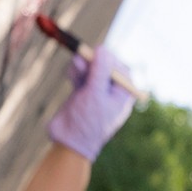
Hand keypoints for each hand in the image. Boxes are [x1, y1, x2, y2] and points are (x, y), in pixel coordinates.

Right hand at [46, 45, 134, 160]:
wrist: (68, 142)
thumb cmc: (88, 120)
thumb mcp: (96, 93)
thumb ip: (100, 70)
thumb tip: (103, 48)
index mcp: (122, 96)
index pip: (121, 70)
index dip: (110, 60)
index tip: (97, 56)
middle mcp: (110, 94)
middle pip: (104, 68)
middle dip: (93, 61)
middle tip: (82, 56)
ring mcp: (95, 94)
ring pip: (91, 71)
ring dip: (83, 65)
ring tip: (75, 62)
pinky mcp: (81, 95)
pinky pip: (81, 77)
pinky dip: (76, 72)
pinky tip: (71, 72)